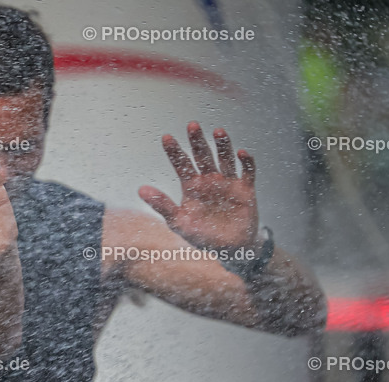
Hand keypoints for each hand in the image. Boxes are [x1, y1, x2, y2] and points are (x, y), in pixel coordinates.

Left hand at [138, 122, 259, 249]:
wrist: (229, 249)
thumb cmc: (202, 236)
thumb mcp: (179, 222)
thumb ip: (162, 205)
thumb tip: (140, 189)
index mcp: (191, 186)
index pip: (181, 164)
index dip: (174, 151)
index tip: (166, 137)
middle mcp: (209, 180)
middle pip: (202, 155)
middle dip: (197, 141)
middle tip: (192, 125)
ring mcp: (228, 182)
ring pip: (224, 159)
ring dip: (222, 146)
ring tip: (218, 132)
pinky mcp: (245, 188)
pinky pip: (247, 172)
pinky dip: (246, 162)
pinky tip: (241, 153)